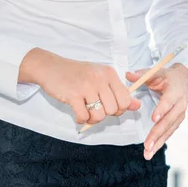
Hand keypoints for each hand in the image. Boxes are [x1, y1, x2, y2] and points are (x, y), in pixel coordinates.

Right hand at [19, 48, 140, 123]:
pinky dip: (82, 119)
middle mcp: (100, 79)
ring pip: (100, 115)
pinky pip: (84, 116)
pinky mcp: (72, 95)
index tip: (109, 107)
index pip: (125, 99)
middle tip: (95, 109)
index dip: (120, 109)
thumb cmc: (78, 74)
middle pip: (113, 109)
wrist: (50, 67)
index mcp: (110, 74)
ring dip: (93, 119)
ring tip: (87, 112)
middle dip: (106, 114)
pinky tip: (78, 113)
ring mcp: (86, 86)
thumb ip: (119, 92)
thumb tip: (137, 106)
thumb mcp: (101, 79)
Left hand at [126, 63, 187, 159]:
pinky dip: (160, 142)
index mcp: (175, 92)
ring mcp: (179, 115)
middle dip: (157, 134)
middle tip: (147, 145)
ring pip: (169, 130)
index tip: (153, 119)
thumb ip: (142, 74)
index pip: (168, 102)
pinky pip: (169, 133)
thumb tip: (128, 75)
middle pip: (168, 121)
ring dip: (158, 142)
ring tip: (148, 153)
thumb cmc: (169, 77)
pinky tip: (152, 151)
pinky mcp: (177, 121)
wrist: (185, 81)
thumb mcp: (157, 72)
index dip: (161, 110)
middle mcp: (179, 105)